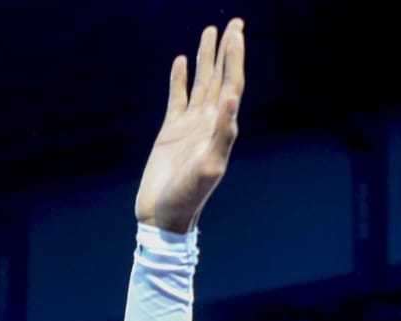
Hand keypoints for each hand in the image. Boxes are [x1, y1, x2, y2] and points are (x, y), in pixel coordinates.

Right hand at [135, 19, 245, 232]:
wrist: (164, 217)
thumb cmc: (189, 197)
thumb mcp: (209, 167)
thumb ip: (223, 134)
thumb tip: (232, 99)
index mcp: (221, 129)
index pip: (232, 85)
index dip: (235, 58)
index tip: (237, 33)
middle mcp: (209, 123)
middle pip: (220, 78)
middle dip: (227, 50)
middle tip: (234, 23)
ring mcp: (190, 126)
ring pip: (201, 83)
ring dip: (205, 58)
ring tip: (208, 32)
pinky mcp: (170, 132)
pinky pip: (177, 98)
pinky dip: (179, 79)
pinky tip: (180, 62)